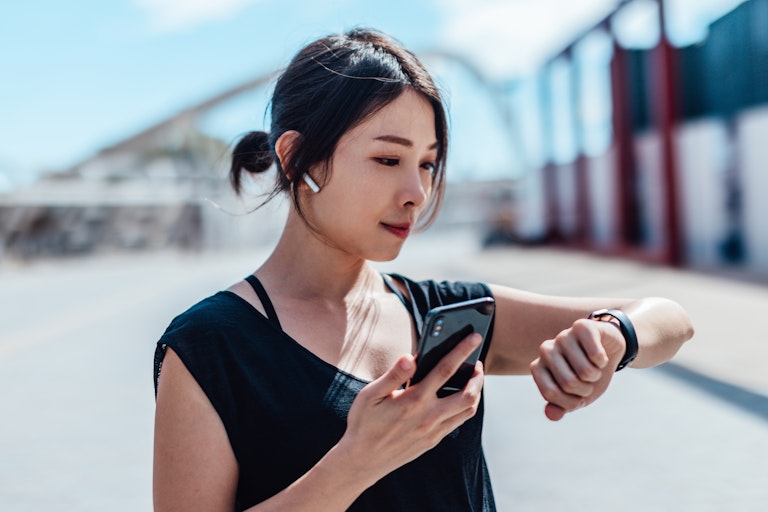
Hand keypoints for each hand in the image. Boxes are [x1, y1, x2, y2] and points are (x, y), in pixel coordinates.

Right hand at [339, 333, 484, 482]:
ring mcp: (433, 431)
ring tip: (473, 378)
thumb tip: (411, 357)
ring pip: (468, 410)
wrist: (362, 460)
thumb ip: (393, 375)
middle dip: (478, 375)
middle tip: (478, 362)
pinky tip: (459, 397)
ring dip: (476, 392)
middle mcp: (428, 417)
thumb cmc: (364, 422)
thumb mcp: (370, 395)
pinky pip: (458, 422)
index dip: (462, 351)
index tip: (474, 337)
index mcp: (414, 400)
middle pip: (468, 394)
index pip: (444, 370)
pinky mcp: (433, 441)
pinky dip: (465, 407)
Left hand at [529, 319, 625, 420]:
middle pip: (568, 383)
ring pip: (584, 370)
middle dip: (586, 389)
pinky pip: (595, 354)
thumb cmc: (588, 376)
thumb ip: (562, 406)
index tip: (578, 397)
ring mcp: (562, 336)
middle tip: (588, 380)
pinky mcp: (582, 326)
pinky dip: (603, 361)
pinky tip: (600, 355)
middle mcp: (546, 350)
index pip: (551, 393)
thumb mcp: (577, 396)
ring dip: (596, 374)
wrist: (608, 351)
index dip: (571, 401)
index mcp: (539, 367)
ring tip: (594, 367)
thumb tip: (551, 415)